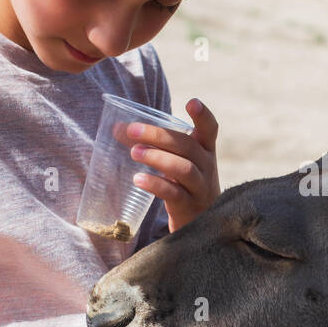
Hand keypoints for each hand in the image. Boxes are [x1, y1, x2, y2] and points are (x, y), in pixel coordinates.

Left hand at [122, 98, 220, 231]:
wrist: (199, 224)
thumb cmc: (183, 185)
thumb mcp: (177, 163)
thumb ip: (154, 146)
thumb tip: (118, 128)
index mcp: (205, 151)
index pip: (210, 130)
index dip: (203, 116)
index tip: (192, 102)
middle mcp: (207, 167)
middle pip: (187, 146)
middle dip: (159, 136)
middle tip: (132, 130)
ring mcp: (200, 188)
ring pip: (184, 169)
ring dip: (158, 158)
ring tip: (134, 152)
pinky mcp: (189, 207)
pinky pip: (174, 193)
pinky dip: (156, 185)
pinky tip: (138, 180)